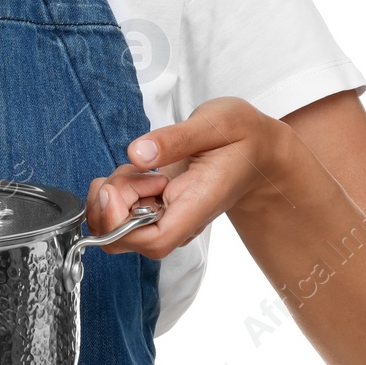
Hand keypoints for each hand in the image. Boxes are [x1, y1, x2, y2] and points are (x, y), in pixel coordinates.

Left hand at [85, 96, 292, 258]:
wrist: (257, 150)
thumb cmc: (242, 137)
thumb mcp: (215, 123)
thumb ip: (176, 139)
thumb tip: (137, 154)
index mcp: (196, 205)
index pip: (154, 241)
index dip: (122, 225)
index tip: (115, 190)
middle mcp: (179, 220)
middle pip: (125, 239)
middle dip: (108, 205)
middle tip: (130, 170)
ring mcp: (167, 217)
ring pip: (117, 226)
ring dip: (111, 194)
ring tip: (138, 166)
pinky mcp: (157, 208)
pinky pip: (122, 212)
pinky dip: (116, 189)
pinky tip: (137, 169)